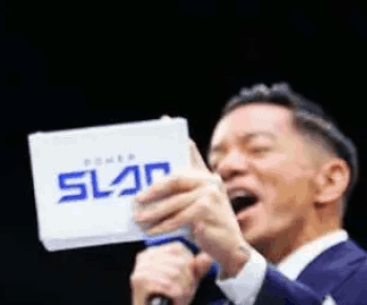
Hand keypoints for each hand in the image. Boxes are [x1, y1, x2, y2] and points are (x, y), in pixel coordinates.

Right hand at [129, 242, 214, 304]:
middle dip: (188, 280)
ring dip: (183, 289)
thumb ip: (197, 268)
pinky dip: (176, 296)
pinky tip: (173, 299)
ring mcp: (141, 269)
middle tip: (184, 291)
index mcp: (153, 252)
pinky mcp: (140, 282)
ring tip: (179, 296)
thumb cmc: (168, 297)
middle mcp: (144, 257)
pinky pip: (169, 286)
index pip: (178, 248)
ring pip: (175, 274)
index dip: (190, 264)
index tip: (188, 277)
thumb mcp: (186, 280)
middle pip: (179, 263)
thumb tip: (206, 257)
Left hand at [133, 141, 253, 277]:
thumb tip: (142, 194)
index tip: (164, 119)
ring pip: (174, 201)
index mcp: (205, 176)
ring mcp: (211, 194)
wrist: (230, 247)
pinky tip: (152, 231)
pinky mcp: (208, 210)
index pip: (190, 151)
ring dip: (154, 212)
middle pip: (175, 179)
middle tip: (136, 199)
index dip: (178, 137)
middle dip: (153, 190)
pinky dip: (164, 225)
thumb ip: (177, 195)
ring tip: (139, 218)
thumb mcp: (192, 206)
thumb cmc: (206, 224)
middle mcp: (209, 181)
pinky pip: (179, 217)